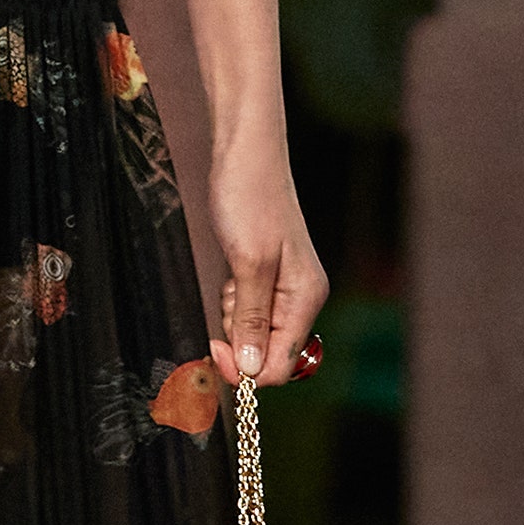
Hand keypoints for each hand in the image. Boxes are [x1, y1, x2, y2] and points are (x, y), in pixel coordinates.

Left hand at [209, 142, 329, 391]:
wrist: (245, 153)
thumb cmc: (249, 198)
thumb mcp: (249, 264)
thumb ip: (252, 320)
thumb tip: (251, 370)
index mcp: (306, 299)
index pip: (282, 365)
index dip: (246, 367)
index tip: (217, 347)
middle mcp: (300, 298)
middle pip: (266, 352)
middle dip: (238, 338)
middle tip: (229, 297)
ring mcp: (284, 288)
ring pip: (253, 333)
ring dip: (233, 316)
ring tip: (232, 278)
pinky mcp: (265, 277)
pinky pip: (247, 310)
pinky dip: (233, 300)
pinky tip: (232, 272)